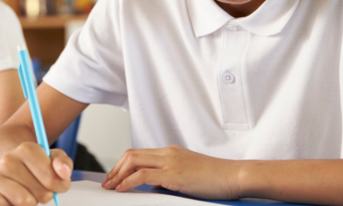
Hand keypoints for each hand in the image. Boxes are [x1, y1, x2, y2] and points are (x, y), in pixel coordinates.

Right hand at [0, 142, 72, 205]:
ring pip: (24, 202)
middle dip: (44, 196)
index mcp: (26, 149)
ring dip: (30, 204)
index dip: (59, 186)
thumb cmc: (33, 165)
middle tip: (39, 189)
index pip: (52, 179)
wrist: (7, 164)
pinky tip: (12, 200)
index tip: (57, 185)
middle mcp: (8, 160)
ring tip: (27, 194)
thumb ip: (63, 163)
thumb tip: (63, 173)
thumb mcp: (53, 158)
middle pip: (40, 193)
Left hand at [102, 145, 241, 199]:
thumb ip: (169, 178)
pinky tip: (122, 189)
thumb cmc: (217, 179)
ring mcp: (170, 161)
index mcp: (170, 152)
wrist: (235, 176)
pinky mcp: (174, 174)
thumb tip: (151, 187)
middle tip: (107, 183)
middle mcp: (168, 153)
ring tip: (111, 187)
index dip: (122, 165)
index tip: (114, 178)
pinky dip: (128, 181)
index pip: (139, 154)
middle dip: (115, 169)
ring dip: (118, 174)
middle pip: (131, 154)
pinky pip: (143, 175)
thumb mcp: (188, 176)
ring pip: (133, 161)